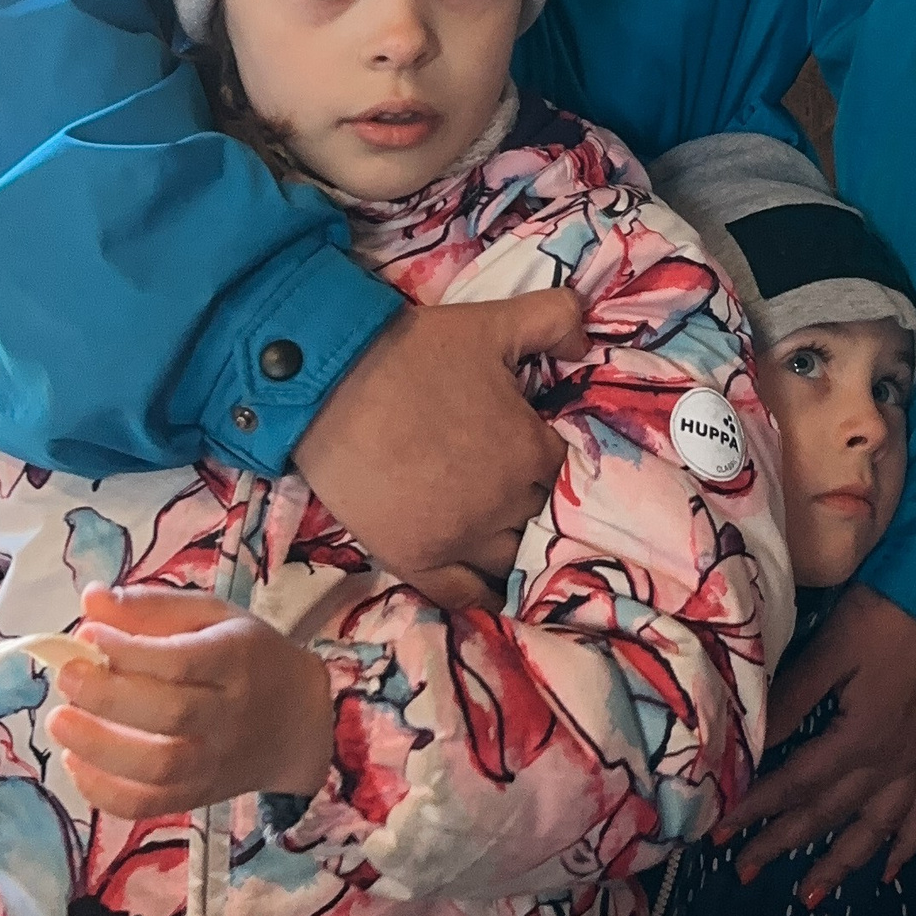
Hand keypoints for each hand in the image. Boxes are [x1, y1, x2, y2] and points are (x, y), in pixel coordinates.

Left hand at [49, 588, 333, 819]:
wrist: (297, 721)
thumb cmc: (247, 656)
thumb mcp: (212, 616)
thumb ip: (152, 608)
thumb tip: (90, 601)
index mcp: (236, 660)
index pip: (182, 661)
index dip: (129, 650)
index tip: (87, 635)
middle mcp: (229, 715)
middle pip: (170, 715)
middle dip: (107, 697)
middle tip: (67, 678)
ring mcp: (214, 763)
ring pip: (157, 769)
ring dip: (98, 749)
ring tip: (60, 722)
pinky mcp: (197, 796)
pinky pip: (148, 806)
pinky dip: (104, 792)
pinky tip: (75, 763)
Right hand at [296, 290, 583, 605]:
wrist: (331, 382)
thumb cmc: (415, 352)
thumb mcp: (493, 322)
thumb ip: (552, 320)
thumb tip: (584, 339)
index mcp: (529, 450)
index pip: (568, 472)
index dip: (554, 462)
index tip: (539, 455)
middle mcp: (505, 503)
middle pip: (543, 518)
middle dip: (537, 503)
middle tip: (519, 491)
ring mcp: (461, 538)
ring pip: (511, 559)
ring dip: (515, 547)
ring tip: (506, 534)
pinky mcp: (416, 560)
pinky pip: (464, 595)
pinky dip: (483, 594)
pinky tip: (492, 590)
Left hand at [720, 585, 915, 901]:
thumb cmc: (880, 616)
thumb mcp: (827, 652)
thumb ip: (788, 703)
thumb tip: (746, 745)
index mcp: (860, 738)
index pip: (797, 784)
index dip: (757, 810)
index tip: (720, 833)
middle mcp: (891, 761)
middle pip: (829, 813)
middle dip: (783, 844)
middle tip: (744, 871)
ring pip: (876, 829)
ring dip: (841, 865)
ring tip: (810, 897)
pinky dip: (905, 847)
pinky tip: (888, 874)